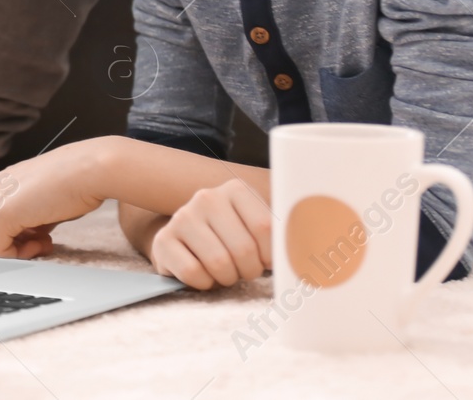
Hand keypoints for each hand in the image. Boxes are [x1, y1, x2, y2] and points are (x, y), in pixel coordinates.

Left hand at [0, 140, 110, 259]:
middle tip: (47, 243)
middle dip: (20, 244)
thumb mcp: (49, 202)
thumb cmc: (79, 182)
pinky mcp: (4, 214)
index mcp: (6, 181)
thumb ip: (34, 218)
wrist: (92, 171)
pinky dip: (18, 256)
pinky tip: (42, 244)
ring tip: (47, 242)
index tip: (45, 237)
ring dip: (21, 251)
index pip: (1, 221)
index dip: (22, 237)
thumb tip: (33, 236)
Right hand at [148, 177, 272, 289]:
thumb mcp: (257, 229)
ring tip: (225, 272)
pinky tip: (203, 273)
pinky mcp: (164, 240)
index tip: (266, 262)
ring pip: (219, 263)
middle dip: (248, 271)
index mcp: (236, 190)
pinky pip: (193, 272)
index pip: (265, 227)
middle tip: (244, 270)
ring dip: (227, 278)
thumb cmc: (233, 240)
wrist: (189, 244)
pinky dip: (203, 283)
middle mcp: (207, 198)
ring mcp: (182, 217)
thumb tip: (308, 249)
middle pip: (243, 249)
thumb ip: (280, 235)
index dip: (270, 256)